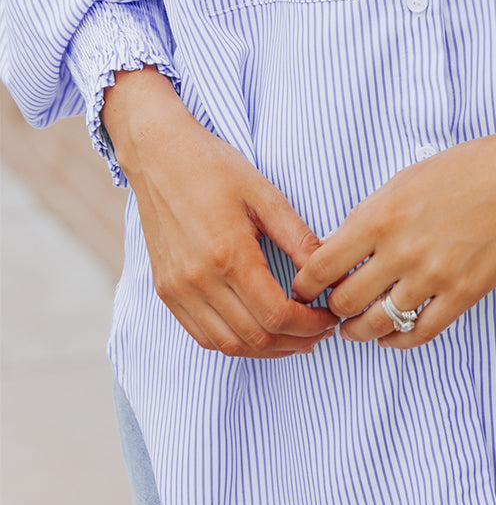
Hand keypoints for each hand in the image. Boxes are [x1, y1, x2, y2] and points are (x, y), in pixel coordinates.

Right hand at [103, 66, 334, 357]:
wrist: (158, 155)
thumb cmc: (213, 168)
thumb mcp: (265, 195)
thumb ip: (298, 238)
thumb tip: (330, 271)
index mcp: (227, 254)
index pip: (276, 314)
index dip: (309, 325)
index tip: (329, 317)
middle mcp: (198, 280)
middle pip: (254, 337)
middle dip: (294, 342)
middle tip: (320, 332)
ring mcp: (177, 289)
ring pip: (227, 344)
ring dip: (266, 349)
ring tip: (294, 338)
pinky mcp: (166, 290)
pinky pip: (202, 334)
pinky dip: (234, 343)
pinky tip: (258, 332)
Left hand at [290, 81, 495, 348]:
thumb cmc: (467, 167)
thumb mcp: (405, 179)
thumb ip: (370, 214)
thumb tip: (341, 248)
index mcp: (381, 215)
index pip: (321, 266)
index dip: (306, 285)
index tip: (305, 290)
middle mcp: (402, 250)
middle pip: (345, 302)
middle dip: (332, 310)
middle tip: (332, 310)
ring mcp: (434, 275)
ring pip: (378, 324)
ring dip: (360, 331)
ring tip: (356, 328)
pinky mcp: (464, 294)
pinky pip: (419, 333)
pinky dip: (398, 341)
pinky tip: (390, 336)